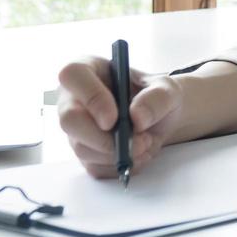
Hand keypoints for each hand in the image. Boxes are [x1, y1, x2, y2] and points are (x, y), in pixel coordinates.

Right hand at [55, 55, 184, 178]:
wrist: (161, 120)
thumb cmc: (156, 96)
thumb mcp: (167, 89)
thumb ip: (157, 98)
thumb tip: (137, 117)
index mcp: (88, 69)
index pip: (72, 75)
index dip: (91, 97)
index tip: (113, 119)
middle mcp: (75, 98)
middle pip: (69, 120)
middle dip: (103, 138)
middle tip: (136, 142)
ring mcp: (77, 128)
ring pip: (82, 148)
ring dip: (118, 153)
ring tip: (146, 143)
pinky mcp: (85, 152)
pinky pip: (94, 166)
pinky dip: (120, 166)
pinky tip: (137, 155)